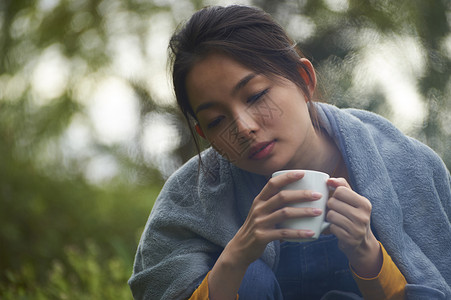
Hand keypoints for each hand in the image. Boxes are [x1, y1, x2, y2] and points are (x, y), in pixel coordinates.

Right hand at [208, 171, 323, 299]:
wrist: (241, 247)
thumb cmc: (258, 227)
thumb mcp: (261, 211)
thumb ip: (274, 202)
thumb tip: (299, 194)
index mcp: (259, 200)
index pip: (273, 183)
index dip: (287, 177)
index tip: (303, 173)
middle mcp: (259, 208)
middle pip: (282, 197)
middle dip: (302, 194)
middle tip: (318, 195)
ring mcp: (260, 222)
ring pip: (285, 213)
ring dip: (303, 212)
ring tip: (318, 212)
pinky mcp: (262, 236)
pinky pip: (283, 233)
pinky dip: (298, 233)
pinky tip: (311, 233)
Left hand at [326, 177, 381, 277]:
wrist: (362, 243)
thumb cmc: (353, 216)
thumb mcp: (352, 200)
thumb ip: (342, 186)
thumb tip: (329, 179)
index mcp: (364, 203)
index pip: (340, 190)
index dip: (335, 195)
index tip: (339, 201)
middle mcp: (363, 216)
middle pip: (333, 202)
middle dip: (331, 206)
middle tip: (337, 212)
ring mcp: (357, 229)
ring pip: (330, 215)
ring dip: (330, 218)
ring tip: (337, 220)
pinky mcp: (350, 240)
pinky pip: (331, 228)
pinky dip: (332, 228)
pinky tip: (338, 229)